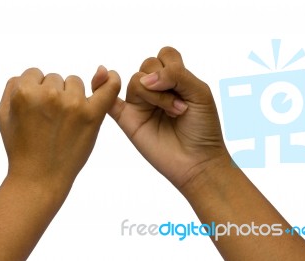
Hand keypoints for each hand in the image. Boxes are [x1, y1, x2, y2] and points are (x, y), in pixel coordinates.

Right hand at [0, 66, 120, 191]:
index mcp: (24, 92)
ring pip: (75, 82)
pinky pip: (107, 90)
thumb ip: (12, 87)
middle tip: (50, 120)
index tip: (36, 110)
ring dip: (71, 96)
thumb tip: (31, 74)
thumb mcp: (3, 115)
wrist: (40, 178)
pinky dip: (111, 81)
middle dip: (53, 94)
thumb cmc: (20, 148)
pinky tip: (111, 76)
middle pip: (55, 78)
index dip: (35, 91)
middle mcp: (49, 95)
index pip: (35, 74)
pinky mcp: (91, 116)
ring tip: (64, 121)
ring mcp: (72, 104)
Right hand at [108, 47, 228, 188]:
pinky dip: (101, 86)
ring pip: (136, 81)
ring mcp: (140, 104)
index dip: (171, 65)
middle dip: (165, 82)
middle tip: (181, 107)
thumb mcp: (200, 92)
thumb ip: (177, 74)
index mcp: (174, 80)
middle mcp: (155, 90)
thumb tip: (146, 79)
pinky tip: (105, 78)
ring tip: (172, 113)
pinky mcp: (128, 119)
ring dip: (156, 95)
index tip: (184, 87)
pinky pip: (109, 100)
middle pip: (147, 65)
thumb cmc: (203, 128)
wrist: (197, 160)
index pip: (164, 55)